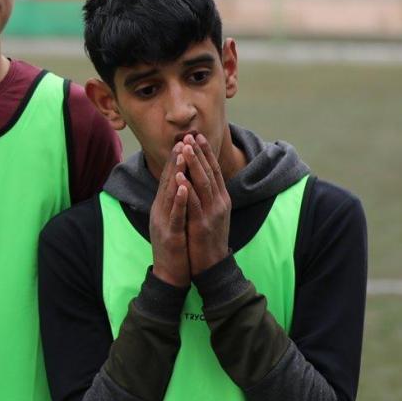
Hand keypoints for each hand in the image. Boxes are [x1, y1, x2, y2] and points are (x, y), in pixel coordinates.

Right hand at [149, 143, 190, 287]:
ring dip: (175, 174)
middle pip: (167, 182)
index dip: (174, 161)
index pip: (168, 180)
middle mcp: (159, 211)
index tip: (182, 143)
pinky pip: (175, 214)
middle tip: (182, 141)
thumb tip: (182, 188)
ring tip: (181, 156)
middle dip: (175, 161)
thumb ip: (175, 205)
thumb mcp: (174, 222)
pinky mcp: (170, 234)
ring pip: (169, 194)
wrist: (169, 275)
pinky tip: (183, 187)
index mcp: (162, 208)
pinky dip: (178, 199)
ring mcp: (163, 222)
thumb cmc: (175, 249)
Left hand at [180, 132, 231, 276]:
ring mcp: (213, 213)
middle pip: (210, 173)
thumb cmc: (208, 239)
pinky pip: (193, 203)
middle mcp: (220, 203)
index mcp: (222, 199)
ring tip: (185, 149)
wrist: (212, 265)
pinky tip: (179, 177)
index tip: (197, 137)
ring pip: (203, 184)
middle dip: (199, 153)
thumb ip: (209, 197)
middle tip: (190, 135)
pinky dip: (186, 189)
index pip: (214, 171)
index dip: (206, 153)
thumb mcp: (212, 214)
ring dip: (193, 165)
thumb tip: (202, 179)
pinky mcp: (203, 225)